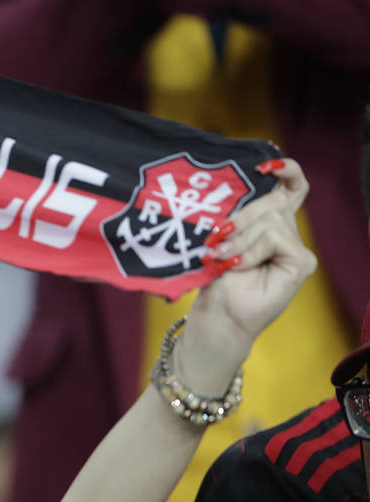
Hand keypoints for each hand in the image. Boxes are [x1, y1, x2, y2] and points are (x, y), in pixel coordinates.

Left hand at [177, 158, 316, 393]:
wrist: (217, 317)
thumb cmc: (215, 281)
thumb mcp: (223, 241)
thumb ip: (237, 218)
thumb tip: (238, 193)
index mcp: (271, 224)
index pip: (292, 187)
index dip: (284, 169)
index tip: (262, 167)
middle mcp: (288, 234)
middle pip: (272, 203)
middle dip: (239, 220)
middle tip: (216, 245)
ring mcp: (298, 250)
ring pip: (271, 220)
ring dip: (241, 239)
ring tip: (223, 259)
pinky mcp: (302, 263)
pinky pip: (276, 238)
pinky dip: (252, 249)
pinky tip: (237, 264)